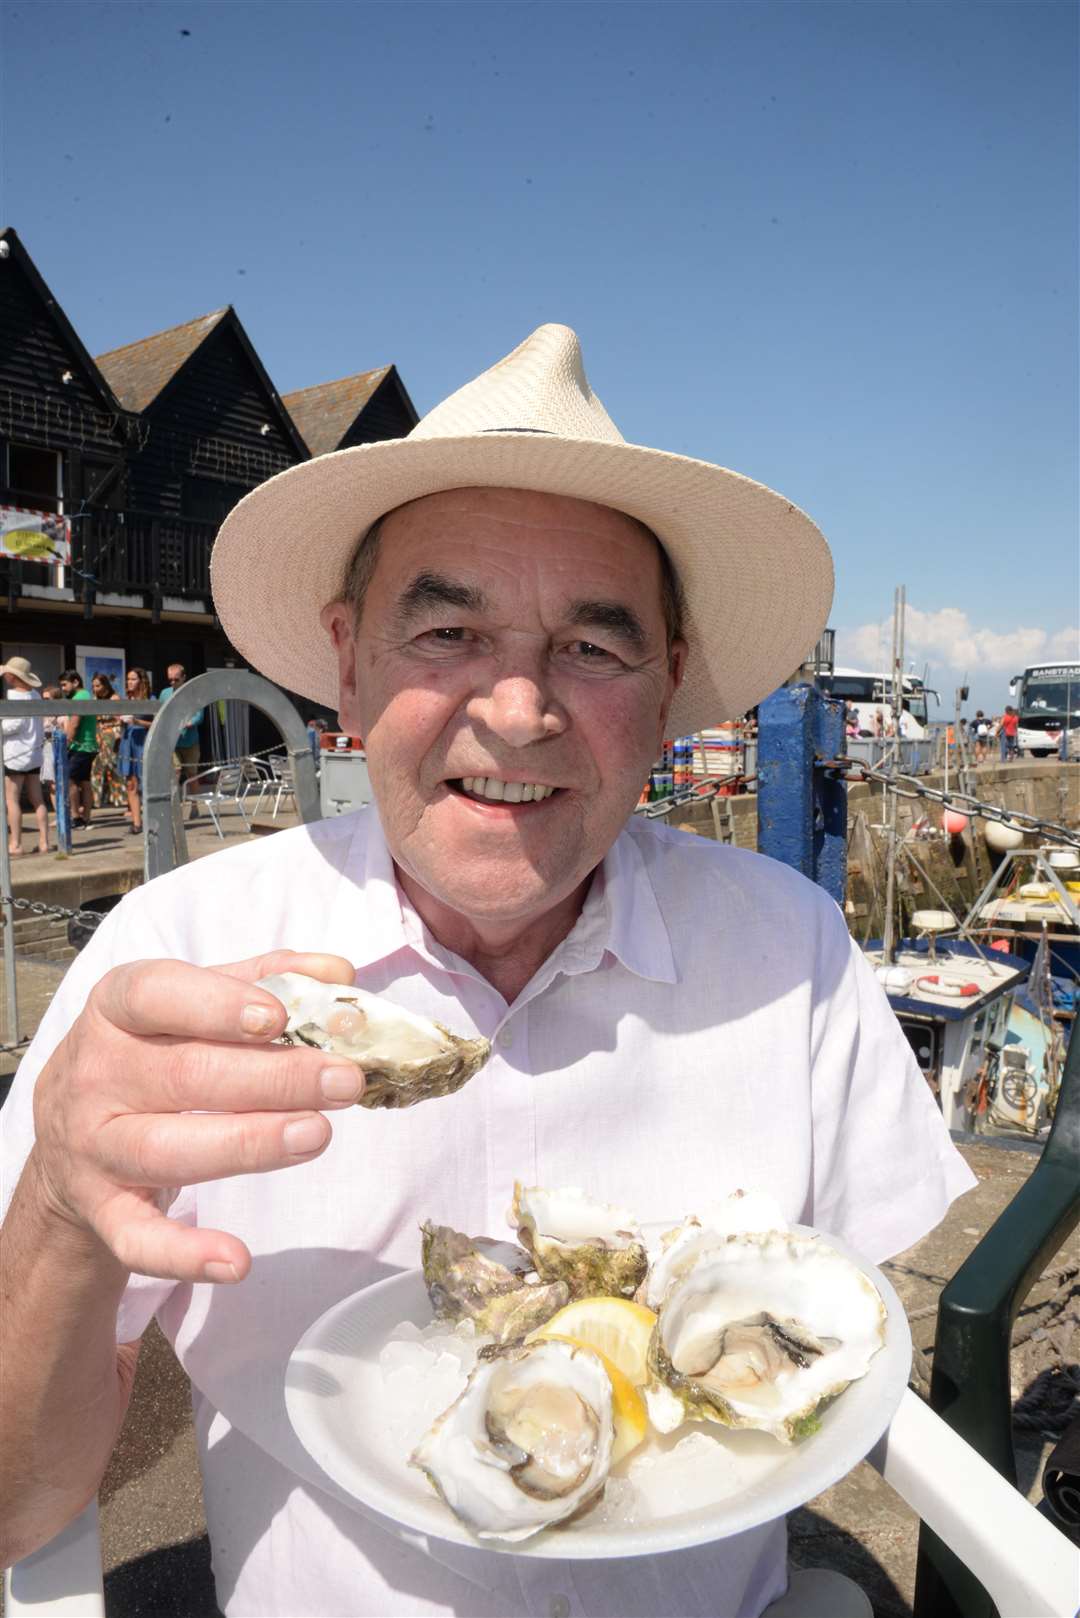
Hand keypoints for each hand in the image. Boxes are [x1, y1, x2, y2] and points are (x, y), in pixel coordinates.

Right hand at [30, 950, 361, 1284]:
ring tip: (318, 1135)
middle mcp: (96, 1075)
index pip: (157, 995)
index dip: (217, 1004)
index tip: (278, 1018)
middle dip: (272, 1078)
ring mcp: (94, 1147)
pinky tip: (237, 1261)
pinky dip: (184, 1254)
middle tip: (344, 1080)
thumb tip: (339, 972)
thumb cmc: (154, 1053)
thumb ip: (268, 979)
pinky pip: (138, 1238)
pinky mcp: (102, 1210)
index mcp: (118, 1010)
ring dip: (248, 1145)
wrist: (73, 1137)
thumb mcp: (196, 1003)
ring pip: (167, 1150)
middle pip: (184, 1076)